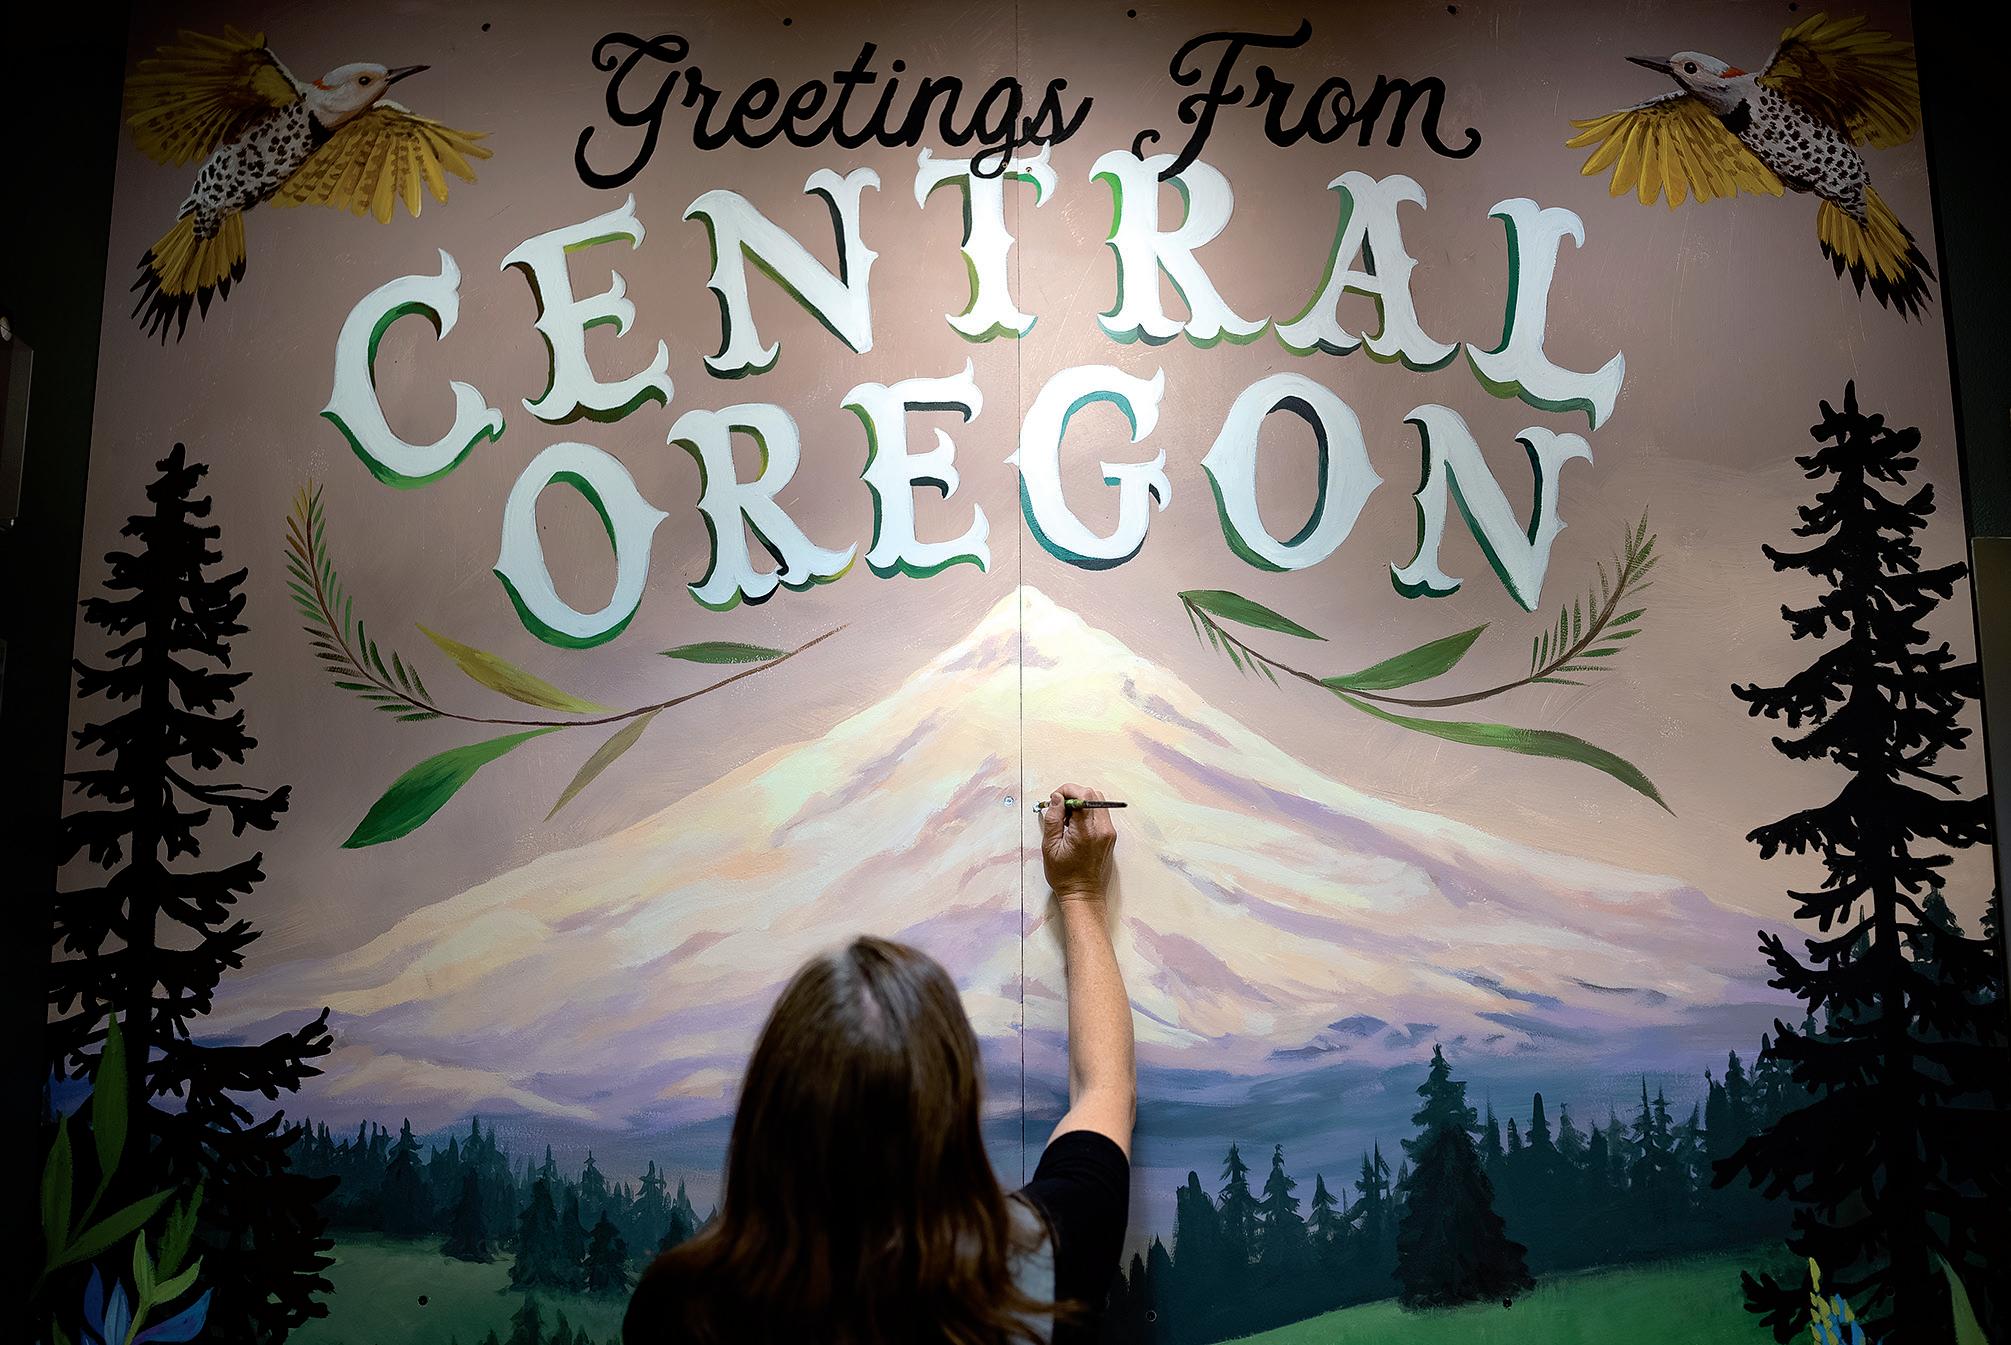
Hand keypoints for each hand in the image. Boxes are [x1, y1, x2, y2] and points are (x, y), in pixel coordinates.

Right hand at [1040, 782, 1117, 901]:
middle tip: (1059, 807)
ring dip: (1082, 802)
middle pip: (1093, 794)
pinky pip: (1100, 814)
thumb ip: (1053, 819)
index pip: (1082, 795)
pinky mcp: (1110, 837)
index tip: (1055, 798)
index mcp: (1085, 831)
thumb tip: (1056, 798)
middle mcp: (1102, 829)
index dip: (1066, 791)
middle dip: (1074, 794)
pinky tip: (1076, 826)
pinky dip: (1088, 812)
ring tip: (1067, 818)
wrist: (1084, 895)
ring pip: (1098, 802)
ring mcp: (1109, 833)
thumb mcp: (1049, 847)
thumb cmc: (1065, 876)